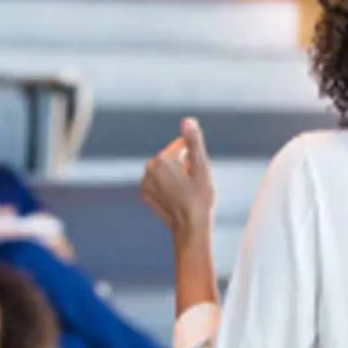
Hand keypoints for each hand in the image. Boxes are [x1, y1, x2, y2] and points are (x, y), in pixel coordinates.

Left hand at [141, 118, 215, 242]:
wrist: (190, 227)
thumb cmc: (199, 197)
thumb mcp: (201, 167)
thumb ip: (193, 141)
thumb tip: (187, 120)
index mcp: (162, 159)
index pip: (181, 146)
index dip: (193, 157)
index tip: (196, 173)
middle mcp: (149, 169)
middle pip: (172, 158)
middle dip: (184, 166)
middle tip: (192, 184)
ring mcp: (145, 183)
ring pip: (165, 171)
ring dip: (176, 176)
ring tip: (185, 192)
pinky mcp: (145, 195)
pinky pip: (159, 184)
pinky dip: (167, 187)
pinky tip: (176, 198)